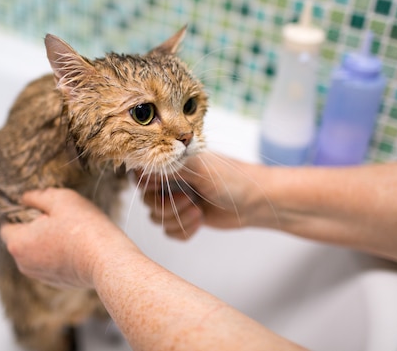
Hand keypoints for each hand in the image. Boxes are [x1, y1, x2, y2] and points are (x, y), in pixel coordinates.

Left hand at [0, 188, 134, 288]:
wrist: (108, 261)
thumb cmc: (84, 229)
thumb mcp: (60, 199)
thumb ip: (37, 196)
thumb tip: (25, 198)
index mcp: (18, 243)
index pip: (6, 225)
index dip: (19, 212)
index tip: (36, 205)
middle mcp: (23, 264)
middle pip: (21, 239)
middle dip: (35, 226)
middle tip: (59, 215)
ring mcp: (40, 276)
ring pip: (36, 251)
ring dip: (47, 240)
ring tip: (71, 230)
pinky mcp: (57, 283)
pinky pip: (51, 262)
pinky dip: (58, 253)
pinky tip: (77, 244)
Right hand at [140, 152, 275, 239]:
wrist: (256, 202)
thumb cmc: (233, 180)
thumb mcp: (200, 168)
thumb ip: (170, 167)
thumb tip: (141, 168)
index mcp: (172, 164)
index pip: (140, 174)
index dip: (147, 186)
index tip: (162, 189)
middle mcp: (171, 181)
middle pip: (147, 201)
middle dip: (167, 207)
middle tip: (190, 201)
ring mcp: (177, 200)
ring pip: (157, 219)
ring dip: (178, 220)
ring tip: (198, 212)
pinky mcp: (185, 218)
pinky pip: (170, 232)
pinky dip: (183, 231)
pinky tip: (200, 221)